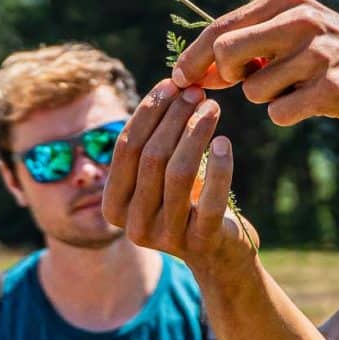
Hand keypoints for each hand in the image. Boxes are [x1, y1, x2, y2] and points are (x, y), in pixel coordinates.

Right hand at [102, 80, 253, 270]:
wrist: (217, 254)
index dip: (148, 112)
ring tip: (212, 107)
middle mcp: (133, 226)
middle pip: (151, 157)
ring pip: (178, 173)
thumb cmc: (187, 203)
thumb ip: (154, 141)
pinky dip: (220, 167)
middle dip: (174, 117)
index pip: (126, 149)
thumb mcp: (160, 177)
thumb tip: (169, 86)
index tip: (170, 84)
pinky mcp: (201, 242)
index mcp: (114, 207)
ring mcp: (166, 237)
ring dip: (196, 133)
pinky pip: (211, 199)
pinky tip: (224, 142)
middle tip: (196, 92)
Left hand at [170, 0, 338, 127]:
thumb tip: (190, 74)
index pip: (219, 28)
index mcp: (285, 1)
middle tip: (247, 80)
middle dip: (227, 76)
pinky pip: (278, 113)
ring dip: (266, 97)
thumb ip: (242, 45)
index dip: (192, 58)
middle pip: (226, 53)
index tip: (180, 78)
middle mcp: (300, 20)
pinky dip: (286, 113)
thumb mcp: (288, 32)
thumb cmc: (326, 51)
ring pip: (253, 91)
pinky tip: (310, 101)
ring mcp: (317, 53)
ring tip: (296, 86)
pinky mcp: (330, 88)